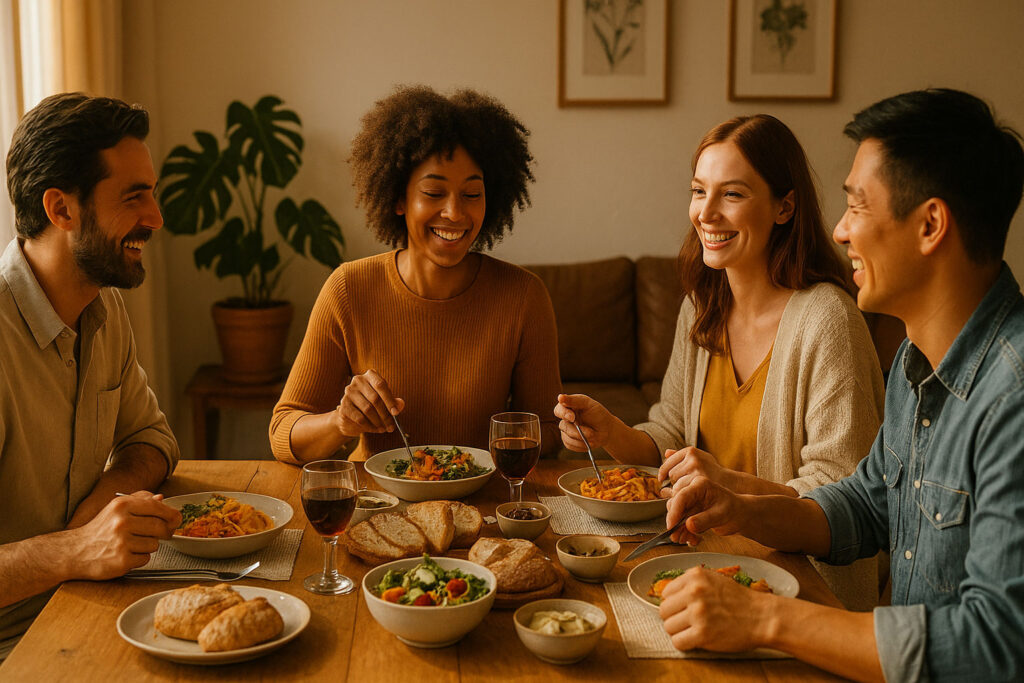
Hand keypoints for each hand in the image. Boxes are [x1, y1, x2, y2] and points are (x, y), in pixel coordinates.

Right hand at [67, 492, 181, 579]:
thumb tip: (162, 498)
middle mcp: (122, 522)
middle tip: (157, 534)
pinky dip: (139, 558)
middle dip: (163, 532)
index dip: (171, 514)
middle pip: (161, 527)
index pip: (158, 507)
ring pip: (155, 544)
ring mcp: (122, 542)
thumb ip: (140, 500)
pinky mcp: (122, 561)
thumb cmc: (99, 530)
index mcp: (122, 505)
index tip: (176, 519)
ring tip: (131, 544)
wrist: (74, 552)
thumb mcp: (116, 508)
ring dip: (147, 546)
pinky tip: (125, 555)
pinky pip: (145, 559)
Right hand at [335, 369, 405, 437]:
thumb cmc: (371, 405)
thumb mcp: (384, 401)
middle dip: (385, 415)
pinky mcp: (344, 405)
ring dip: (378, 422)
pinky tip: (375, 429)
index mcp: (370, 375)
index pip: (381, 385)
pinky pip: (359, 418)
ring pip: (368, 409)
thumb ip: (393, 402)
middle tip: (391, 426)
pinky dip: (369, 426)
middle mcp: (358, 380)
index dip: (389, 400)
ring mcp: (349, 392)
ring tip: (384, 429)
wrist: (350, 416)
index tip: (396, 413)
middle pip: (375, 399)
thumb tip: (401, 404)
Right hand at [553, 393, 614, 450]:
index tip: (572, 417)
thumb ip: (574, 400)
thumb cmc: (598, 414)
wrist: (606, 430)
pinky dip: (581, 444)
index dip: (563, 414)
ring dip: (582, 438)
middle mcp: (565, 419)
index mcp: (568, 407)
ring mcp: (566, 431)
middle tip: (590, 432)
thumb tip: (560, 397)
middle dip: (577, 431)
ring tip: (593, 434)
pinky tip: (588, 441)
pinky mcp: (569, 441)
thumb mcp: (588, 404)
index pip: (558, 410)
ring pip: (566, 437)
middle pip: (563, 426)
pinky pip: (570, 445)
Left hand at [659, 446, 732, 492]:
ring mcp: (696, 469)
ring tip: (688, 490)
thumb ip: (682, 456)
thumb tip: (666, 452)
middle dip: (673, 481)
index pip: (669, 462)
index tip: (661, 478)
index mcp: (691, 451)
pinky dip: (683, 494)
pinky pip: (683, 490)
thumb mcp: (700, 459)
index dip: (663, 472)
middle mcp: (693, 458)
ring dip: (677, 489)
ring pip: (676, 483)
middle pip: (672, 474)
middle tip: (682, 486)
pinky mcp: (699, 480)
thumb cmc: (712, 471)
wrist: (728, 482)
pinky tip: (689, 495)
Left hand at [659, 567, 773, 651]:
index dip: (675, 603)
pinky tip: (696, 639)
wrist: (762, 617)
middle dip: (675, 618)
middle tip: (690, 621)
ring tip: (695, 630)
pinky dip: (685, 643)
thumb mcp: (713, 580)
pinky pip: (678, 642)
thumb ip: (690, 585)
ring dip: (680, 631)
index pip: (666, 593)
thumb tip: (667, 597)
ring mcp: (698, 612)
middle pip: (664, 610)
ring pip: (668, 627)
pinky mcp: (703, 633)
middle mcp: (694, 591)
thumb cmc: (739, 600)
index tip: (685, 608)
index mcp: (695, 576)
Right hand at [665, 475, 744, 545]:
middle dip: (676, 523)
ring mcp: (690, 500)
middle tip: (678, 538)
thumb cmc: (735, 510)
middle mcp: (692, 490)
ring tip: (689, 540)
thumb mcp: (721, 515)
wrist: (740, 515)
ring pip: (676, 515)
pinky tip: (692, 539)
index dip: (674, 512)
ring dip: (680, 530)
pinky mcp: (690, 510)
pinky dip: (684, 532)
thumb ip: (705, 520)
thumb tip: (689, 525)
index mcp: (700, 485)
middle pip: (675, 504)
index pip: (682, 496)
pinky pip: (681, 522)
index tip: (671, 526)